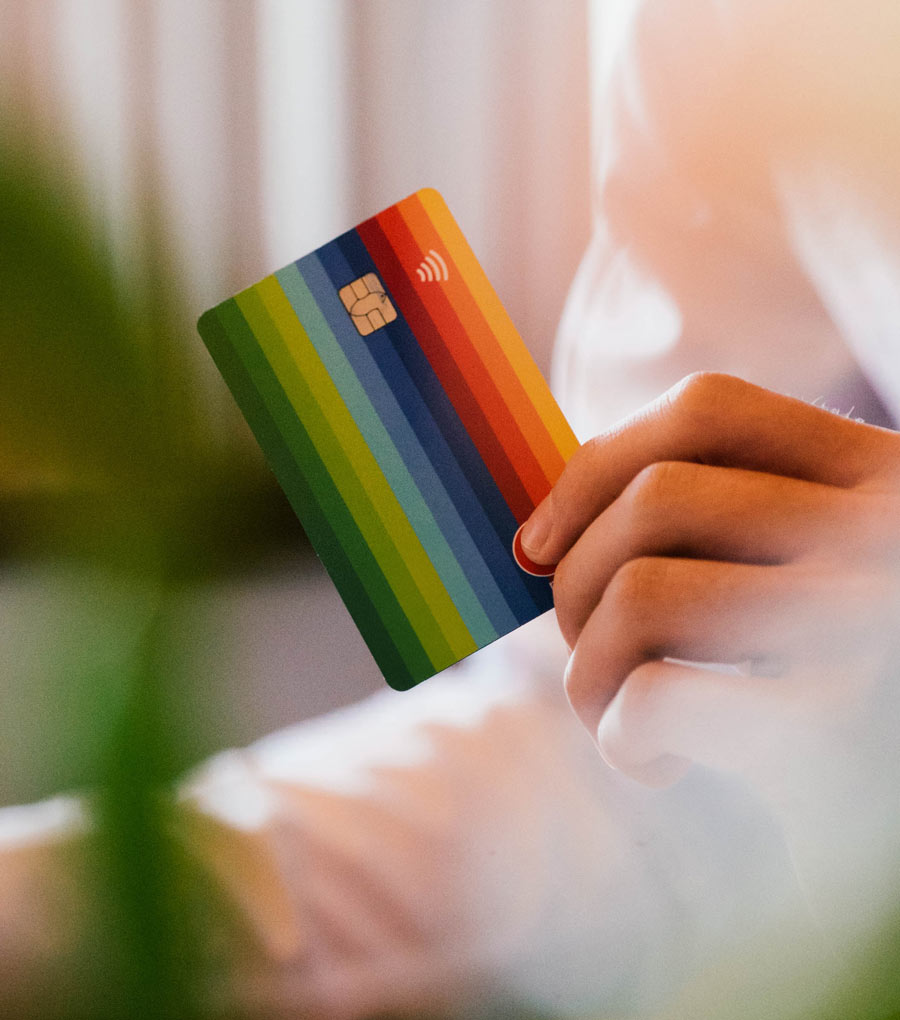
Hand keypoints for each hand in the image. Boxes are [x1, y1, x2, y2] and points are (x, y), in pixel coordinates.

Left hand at [520, 373, 899, 793]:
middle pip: (656, 498)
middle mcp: (889, 531)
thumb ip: (727, 525)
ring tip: (618, 715)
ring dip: (588, 667)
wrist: (898, 810)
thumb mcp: (816, 574)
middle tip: (591, 650)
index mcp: (882, 476)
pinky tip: (657, 764)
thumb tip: (544, 532)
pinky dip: (619, 736)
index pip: (707, 411)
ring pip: (640, 590)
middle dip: (577, 583)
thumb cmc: (840, 693)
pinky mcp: (835, 734)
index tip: (540, 541)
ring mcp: (868, 623)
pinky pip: (654, 694)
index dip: (595, 466)